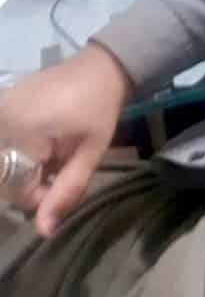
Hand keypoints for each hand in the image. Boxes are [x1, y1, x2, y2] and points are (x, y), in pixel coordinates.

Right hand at [0, 44, 131, 236]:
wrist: (102, 65)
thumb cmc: (100, 106)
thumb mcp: (91, 150)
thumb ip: (67, 190)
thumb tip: (44, 231)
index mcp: (21, 128)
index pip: (14, 186)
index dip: (38, 194)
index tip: (60, 184)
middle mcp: (3, 118)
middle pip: (4, 174)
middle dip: (29, 180)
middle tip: (58, 167)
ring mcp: (0, 108)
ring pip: (3, 160)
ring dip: (24, 166)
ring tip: (53, 153)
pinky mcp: (2, 103)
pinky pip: (3, 140)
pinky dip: (18, 151)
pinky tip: (43, 144)